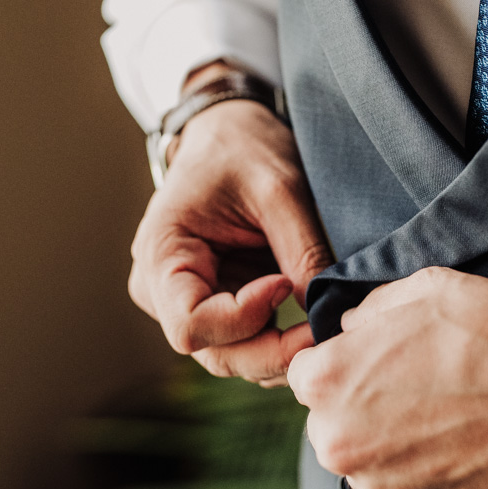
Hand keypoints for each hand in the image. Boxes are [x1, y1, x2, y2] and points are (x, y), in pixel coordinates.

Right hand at [129, 94, 332, 385]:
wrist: (231, 131)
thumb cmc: (244, 148)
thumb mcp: (280, 189)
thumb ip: (302, 252)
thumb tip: (325, 316)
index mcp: (161, 256)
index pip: (190, 325)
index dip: (244, 319)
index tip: (283, 283)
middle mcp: (162, 292)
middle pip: (215, 353)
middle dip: (274, 350)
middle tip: (326, 329)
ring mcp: (188, 303)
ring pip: (234, 357)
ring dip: (282, 352)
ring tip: (325, 322)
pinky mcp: (216, 307)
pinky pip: (247, 343)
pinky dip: (282, 343)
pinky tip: (312, 322)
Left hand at [287, 267, 487, 488]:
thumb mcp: (421, 289)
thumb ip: (366, 311)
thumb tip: (348, 329)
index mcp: (326, 381)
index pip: (305, 375)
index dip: (341, 365)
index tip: (374, 363)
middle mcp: (338, 442)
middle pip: (329, 423)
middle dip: (358, 407)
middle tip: (415, 389)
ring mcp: (377, 487)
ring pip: (364, 463)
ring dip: (389, 446)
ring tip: (442, 417)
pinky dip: (423, 477)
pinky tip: (455, 447)